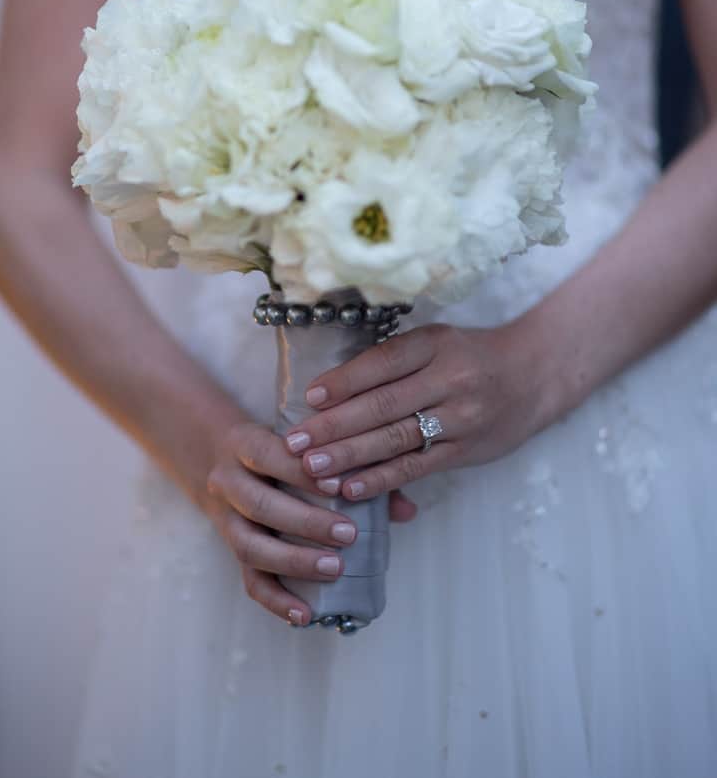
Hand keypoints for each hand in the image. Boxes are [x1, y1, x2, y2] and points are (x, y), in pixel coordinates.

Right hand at [198, 412, 417, 627]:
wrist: (214, 452)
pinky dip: (276, 601)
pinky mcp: (232, 550)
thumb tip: (407, 510)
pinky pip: (249, 581)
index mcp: (245, 443)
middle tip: (349, 535)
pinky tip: (304, 614)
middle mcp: (228, 481)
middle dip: (305, 522)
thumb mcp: (304, 443)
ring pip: (250, 545)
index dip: (302, 473)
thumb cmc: (279, 448)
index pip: (270, 456)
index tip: (338, 486)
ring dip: (293, 561)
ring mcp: (225, 519)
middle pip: (259, 504)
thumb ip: (354, 465)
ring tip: (335, 569)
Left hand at [283, 318, 565, 503]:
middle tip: (295, 442)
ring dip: (349, 456)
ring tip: (312, 469)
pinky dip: (381, 479)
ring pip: (396, 439)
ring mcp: (460, 417)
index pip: (382, 363)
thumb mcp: (437, 341)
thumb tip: (330, 389)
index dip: (343, 382)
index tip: (309, 398)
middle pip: (383, 405)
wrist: (534, 374)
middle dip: (334, 426)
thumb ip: (394, 361)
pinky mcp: (466, 450)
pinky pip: (417, 467)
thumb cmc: (471, 356)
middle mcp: (449, 379)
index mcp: (435, 344)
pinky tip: (351, 488)